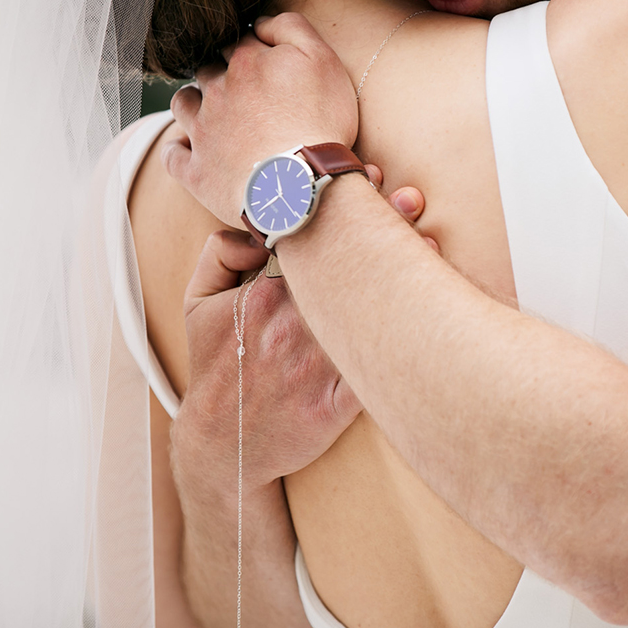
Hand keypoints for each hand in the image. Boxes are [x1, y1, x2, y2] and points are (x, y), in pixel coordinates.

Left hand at [165, 14, 357, 225]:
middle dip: (221, 73)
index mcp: (245, 63)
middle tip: (243, 89)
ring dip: (194, 102)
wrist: (302, 184)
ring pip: (183, 103)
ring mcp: (202, 131)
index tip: (266, 64)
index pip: (239, 42)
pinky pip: (173, 155)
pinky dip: (177, 149)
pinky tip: (187, 148)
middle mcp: (216, 91)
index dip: (252, 50)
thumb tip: (260, 22)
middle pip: (207, 69)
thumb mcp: (322, 59)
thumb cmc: (320, 122)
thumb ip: (291, 28)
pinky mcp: (196, 170)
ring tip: (212, 111)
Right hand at [169, 172, 436, 494]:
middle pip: (345, 267)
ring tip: (432, 246)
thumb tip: (249, 225)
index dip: (340, 208)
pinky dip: (406, 343)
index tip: (369, 179)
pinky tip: (429, 318)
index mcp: (264, 296)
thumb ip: (218, 254)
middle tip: (411, 199)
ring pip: (367, 312)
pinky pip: (377, 368)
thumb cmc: (216, 370)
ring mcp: (318, 363)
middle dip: (381, 228)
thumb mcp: (196, 307)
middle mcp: (293, 324)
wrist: (223, 448)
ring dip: (404, 276)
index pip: (308, 240)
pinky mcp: (339, 401)